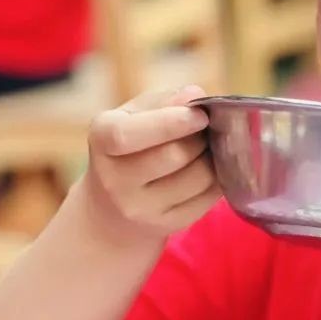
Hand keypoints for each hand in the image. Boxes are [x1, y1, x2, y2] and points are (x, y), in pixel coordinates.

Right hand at [79, 86, 219, 244]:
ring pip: (198, 177)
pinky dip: (219, 178)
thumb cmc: (132, 147)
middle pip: (174, 155)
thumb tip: (196, 94)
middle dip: (201, 138)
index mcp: (101, 138)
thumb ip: (165, 101)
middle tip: (207, 130)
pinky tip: (210, 169)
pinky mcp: (165, 225)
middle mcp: (113, 179)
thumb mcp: (135, 115)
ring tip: (208, 148)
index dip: (170, 123)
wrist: (112, 209)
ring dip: (214, 157)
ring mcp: (138, 208)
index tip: (200, 115)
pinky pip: (209, 197)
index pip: (127, 135)